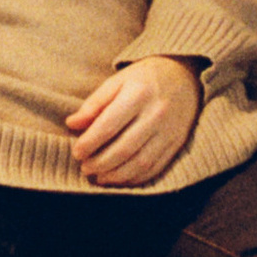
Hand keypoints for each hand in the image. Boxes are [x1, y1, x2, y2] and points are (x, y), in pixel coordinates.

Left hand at [66, 57, 201, 186]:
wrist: (185, 76)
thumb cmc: (144, 78)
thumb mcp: (117, 81)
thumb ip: (94, 103)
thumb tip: (72, 124)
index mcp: (138, 94)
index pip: (108, 125)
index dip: (89, 143)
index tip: (76, 152)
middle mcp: (156, 114)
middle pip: (124, 148)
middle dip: (100, 163)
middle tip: (85, 168)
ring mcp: (169, 131)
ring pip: (140, 163)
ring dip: (116, 176)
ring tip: (99, 177)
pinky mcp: (177, 144)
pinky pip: (155, 168)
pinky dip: (135, 179)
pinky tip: (119, 179)